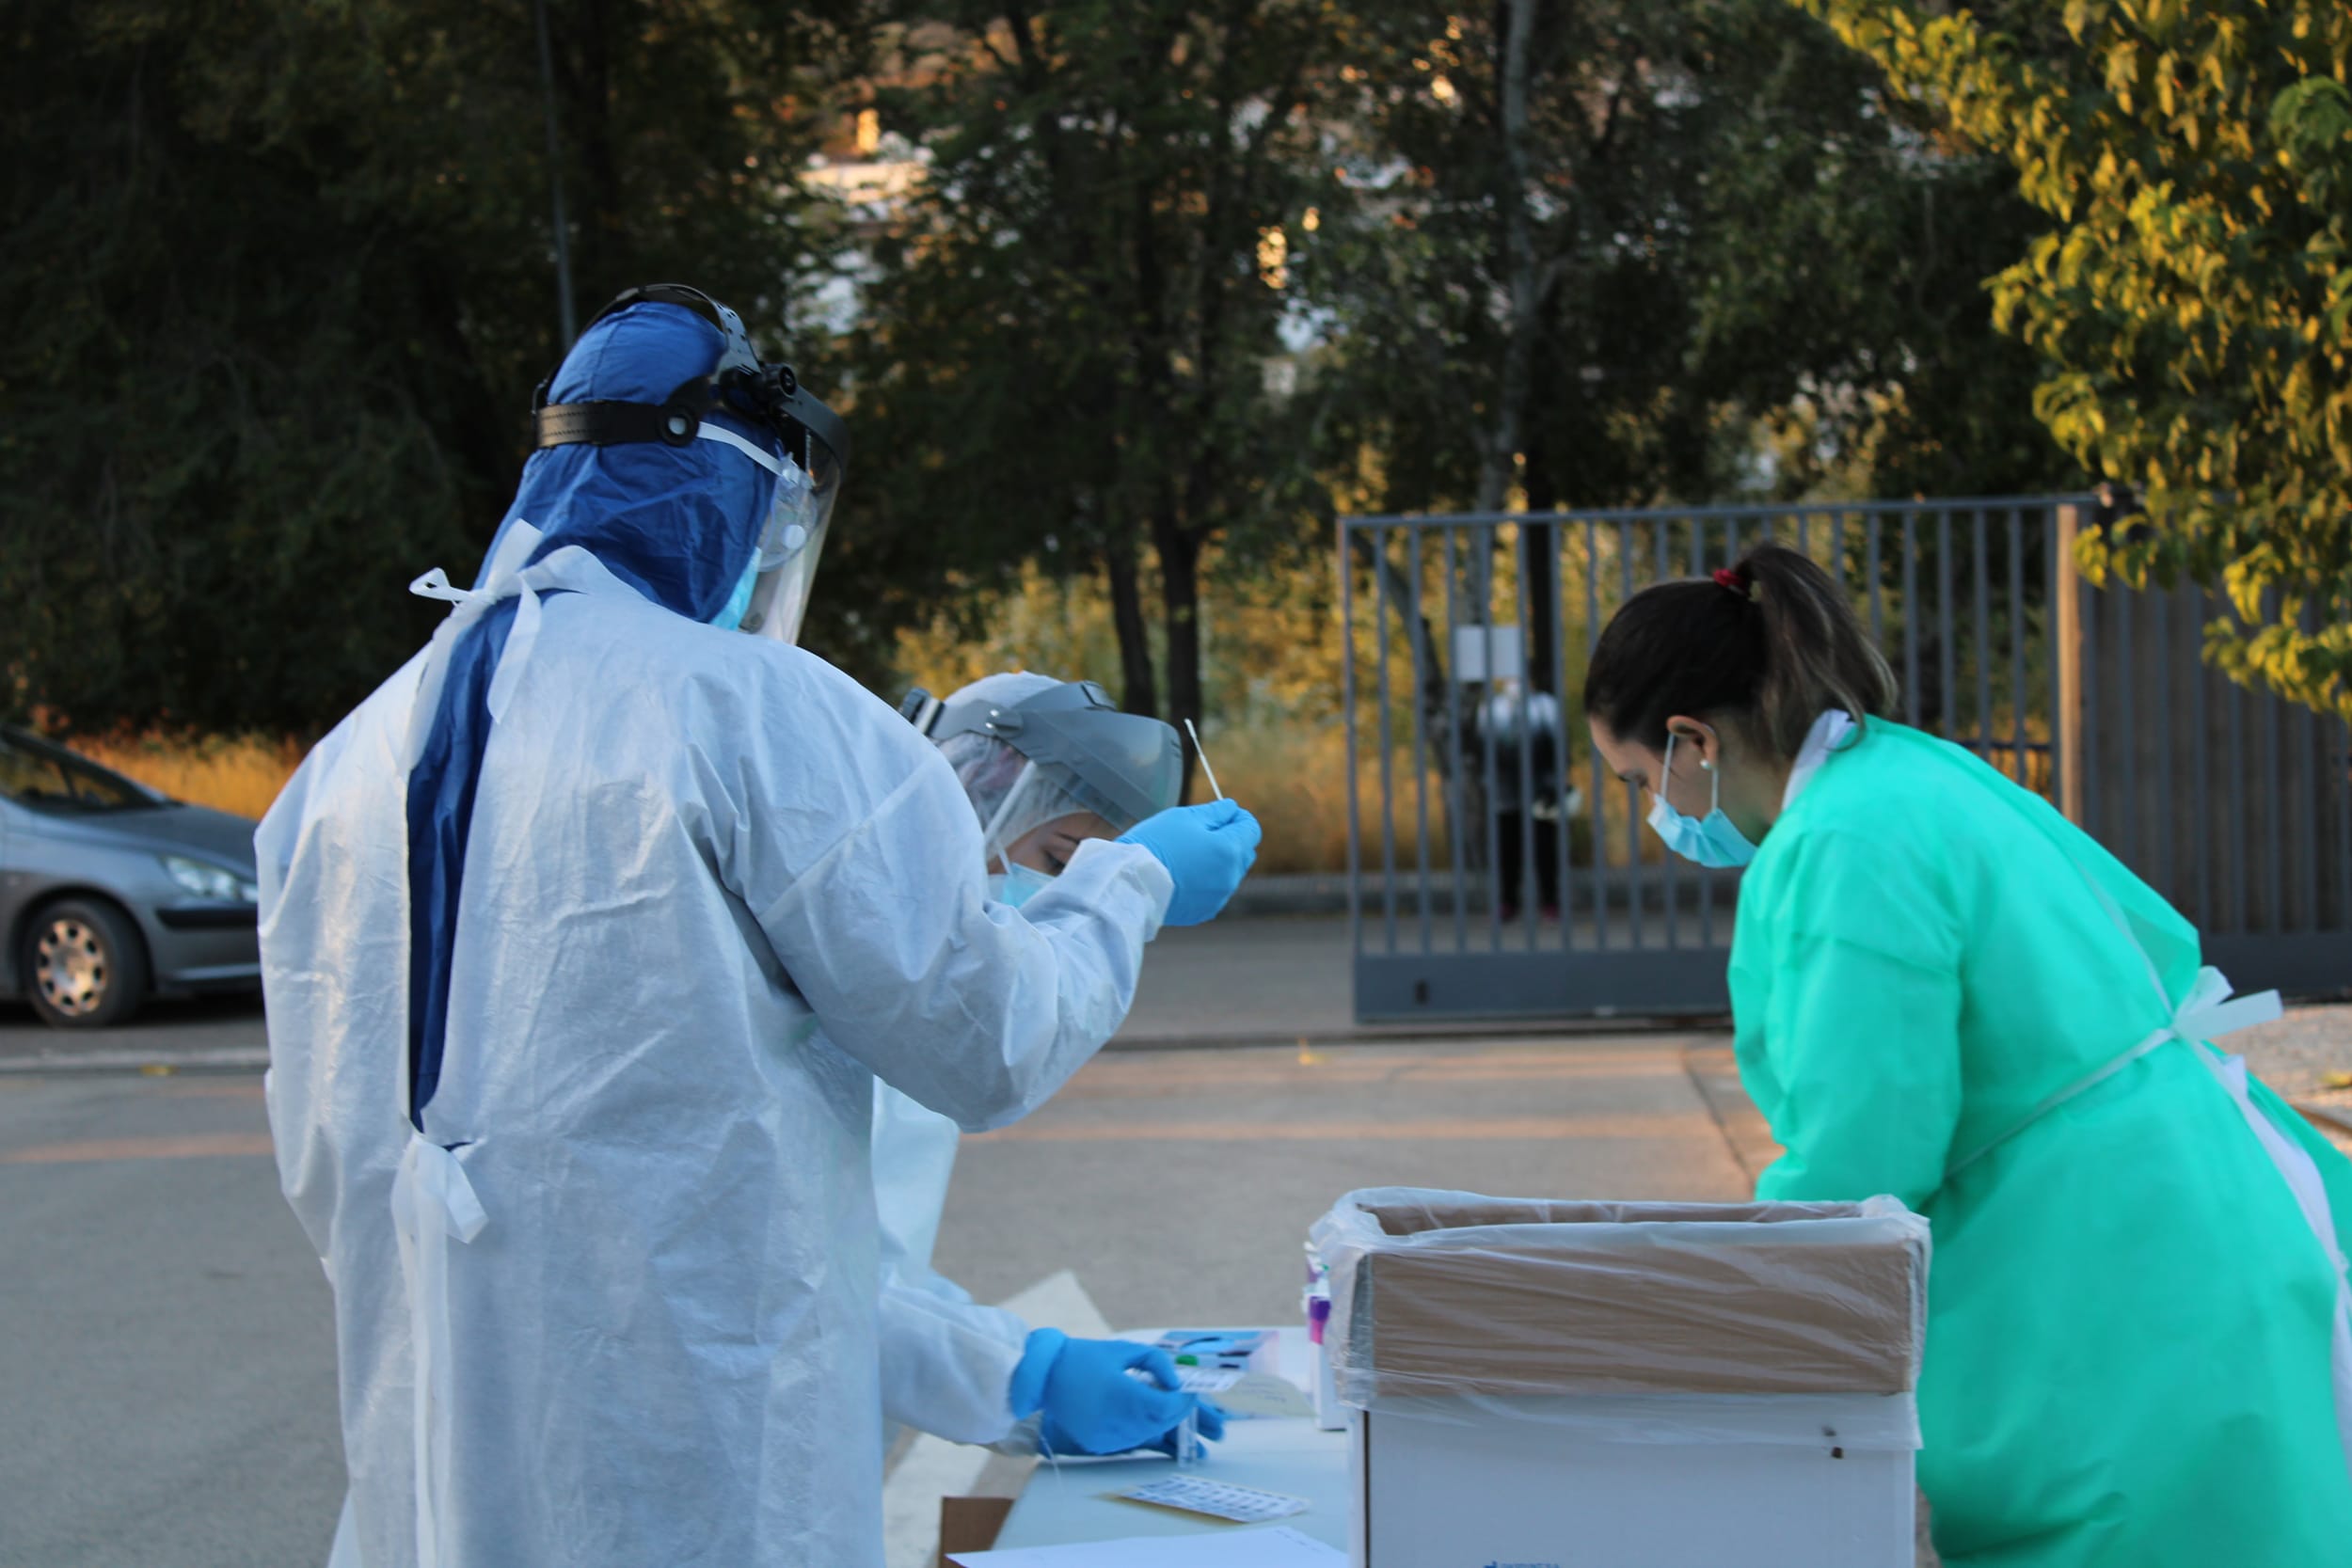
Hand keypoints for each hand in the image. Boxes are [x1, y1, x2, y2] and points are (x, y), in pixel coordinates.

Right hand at [1019, 1333, 1218, 1457]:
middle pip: (1160, 1424)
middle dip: (1185, 1422)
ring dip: (1171, 1434)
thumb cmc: (1084, 1356)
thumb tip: (1177, 1383)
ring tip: (1200, 1446)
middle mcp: (1113, 1420)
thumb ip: (1157, 1362)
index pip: (1164, 1407)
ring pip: (1148, 1436)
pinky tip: (1169, 1440)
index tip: (1194, 1394)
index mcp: (1121, 1394)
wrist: (1042, 1377)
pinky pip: (1131, 1442)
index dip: (1184, 1403)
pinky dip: (1149, 1436)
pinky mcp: (1097, 1444)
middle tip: (1214, 1424)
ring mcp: (1104, 1436)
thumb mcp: (1124, 1350)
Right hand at [1117, 799, 1261, 925]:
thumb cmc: (1155, 845)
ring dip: (1218, 862)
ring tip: (1188, 857)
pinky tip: (1183, 875)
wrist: (1131, 884)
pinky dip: (1206, 881)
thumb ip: (1215, 812)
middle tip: (1202, 833)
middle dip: (1231, 839)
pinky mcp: (1205, 911)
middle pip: (1244, 852)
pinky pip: (1215, 891)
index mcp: (1230, 849)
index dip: (1238, 817)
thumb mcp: (1184, 817)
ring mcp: (1219, 896)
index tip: (1222, 814)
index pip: (1251, 828)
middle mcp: (1231, 876)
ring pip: (1230, 873)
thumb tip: (1231, 809)